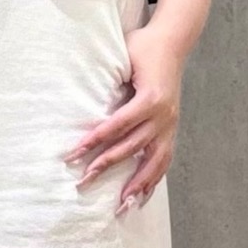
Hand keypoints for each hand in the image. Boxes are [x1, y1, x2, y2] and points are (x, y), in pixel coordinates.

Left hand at [60, 24, 184, 214]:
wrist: (173, 41)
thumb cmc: (143, 47)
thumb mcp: (124, 58)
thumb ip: (109, 80)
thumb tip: (84, 102)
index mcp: (150, 99)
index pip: (117, 126)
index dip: (94, 141)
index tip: (74, 154)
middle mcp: (163, 116)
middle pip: (130, 147)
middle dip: (105, 165)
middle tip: (83, 182)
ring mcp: (170, 124)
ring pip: (153, 161)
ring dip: (135, 184)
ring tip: (120, 205)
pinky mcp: (172, 129)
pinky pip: (164, 159)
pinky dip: (153, 179)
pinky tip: (142, 197)